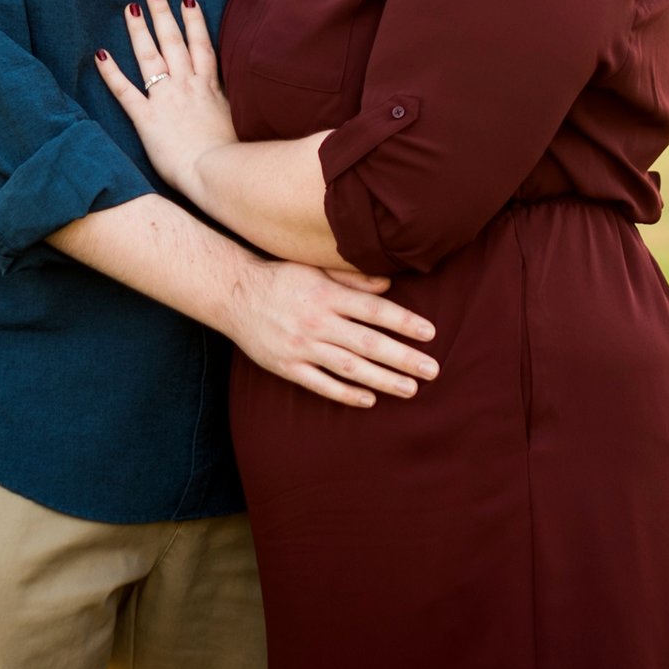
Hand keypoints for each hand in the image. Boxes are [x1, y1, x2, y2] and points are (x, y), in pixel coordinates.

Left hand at [95, 0, 236, 196]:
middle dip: (163, 14)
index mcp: (210, 87)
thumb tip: (227, 99)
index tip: (187, 1)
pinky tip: (100, 54)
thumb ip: (227, 105)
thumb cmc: (231, 155)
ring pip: (151, 57)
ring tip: (131, 8)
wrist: (216, 171)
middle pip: (174, 41)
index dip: (194, 22)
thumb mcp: (237, 121)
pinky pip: (125, 90)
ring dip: (139, 30)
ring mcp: (166, 99)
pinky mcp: (147, 118)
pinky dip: (111, 72)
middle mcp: (187, 85)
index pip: (201, 46)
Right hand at [226, 257, 439, 407]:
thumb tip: (388, 285)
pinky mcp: (287, 366)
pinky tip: (369, 399)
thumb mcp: (316, 268)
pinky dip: (345, 393)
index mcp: (328, 294)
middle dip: (403, 357)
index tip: (430, 333)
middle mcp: (318, 321)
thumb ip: (352, 277)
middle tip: (433, 370)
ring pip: (349, 367)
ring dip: (383, 379)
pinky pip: (320, 384)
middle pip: (368, 343)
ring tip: (410, 389)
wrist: (235, 294)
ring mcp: (302, 346)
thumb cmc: (283, 278)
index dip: (404, 322)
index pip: (374, 310)